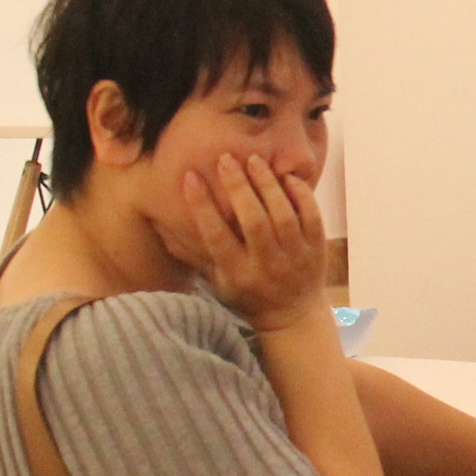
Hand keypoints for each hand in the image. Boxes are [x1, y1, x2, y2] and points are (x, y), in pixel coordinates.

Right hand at [180, 151, 330, 332]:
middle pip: (254, 222)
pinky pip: (312, 218)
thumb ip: (192, 253)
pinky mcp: (317, 249)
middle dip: (239, 188)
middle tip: (226, 159)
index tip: (191, 177)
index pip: (216, 235)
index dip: (202, 205)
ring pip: (284, 216)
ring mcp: (296, 256)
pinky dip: (302, 196)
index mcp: (237, 272)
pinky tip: (288, 177)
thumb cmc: (245, 293)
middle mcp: (267, 264)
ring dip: (268, 186)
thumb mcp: (215, 280)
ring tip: (254, 160)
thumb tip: (158, 222)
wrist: (292, 315)